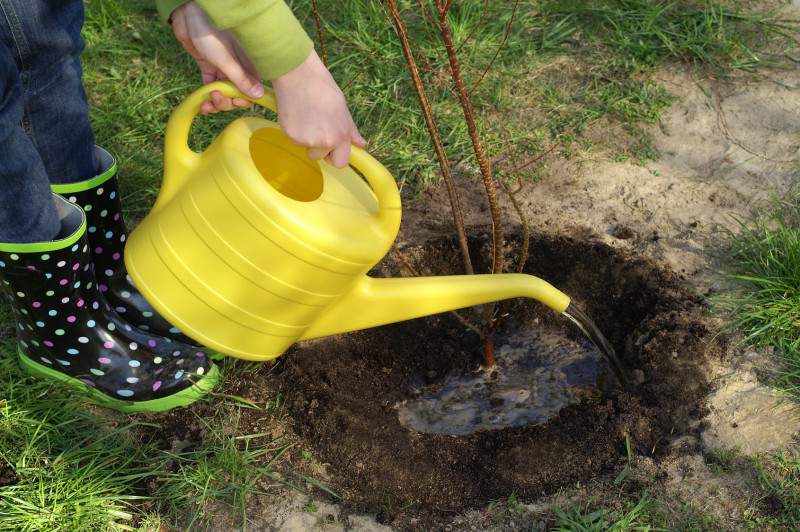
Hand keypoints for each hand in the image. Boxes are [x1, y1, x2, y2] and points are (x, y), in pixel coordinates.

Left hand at [170, 1, 263, 114]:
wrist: (190, 16)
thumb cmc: (211, 33)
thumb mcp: (226, 60)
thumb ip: (241, 79)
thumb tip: (259, 95)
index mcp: (247, 66)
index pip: (253, 91)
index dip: (244, 100)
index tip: (234, 101)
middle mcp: (237, 70)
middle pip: (237, 96)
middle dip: (226, 102)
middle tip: (215, 98)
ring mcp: (223, 69)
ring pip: (223, 94)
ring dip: (215, 103)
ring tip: (205, 103)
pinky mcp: (209, 68)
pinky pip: (210, 87)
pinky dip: (206, 97)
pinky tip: (201, 103)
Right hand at [272, 50, 365, 167]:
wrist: (297, 73)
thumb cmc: (321, 86)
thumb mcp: (342, 107)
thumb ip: (350, 129)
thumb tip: (361, 144)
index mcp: (341, 134)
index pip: (340, 163)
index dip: (334, 156)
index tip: (330, 148)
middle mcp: (325, 141)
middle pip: (319, 158)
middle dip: (317, 148)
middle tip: (315, 125)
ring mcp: (307, 139)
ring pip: (305, 147)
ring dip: (304, 137)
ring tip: (306, 115)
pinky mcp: (290, 135)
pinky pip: (293, 139)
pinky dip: (294, 130)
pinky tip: (296, 113)